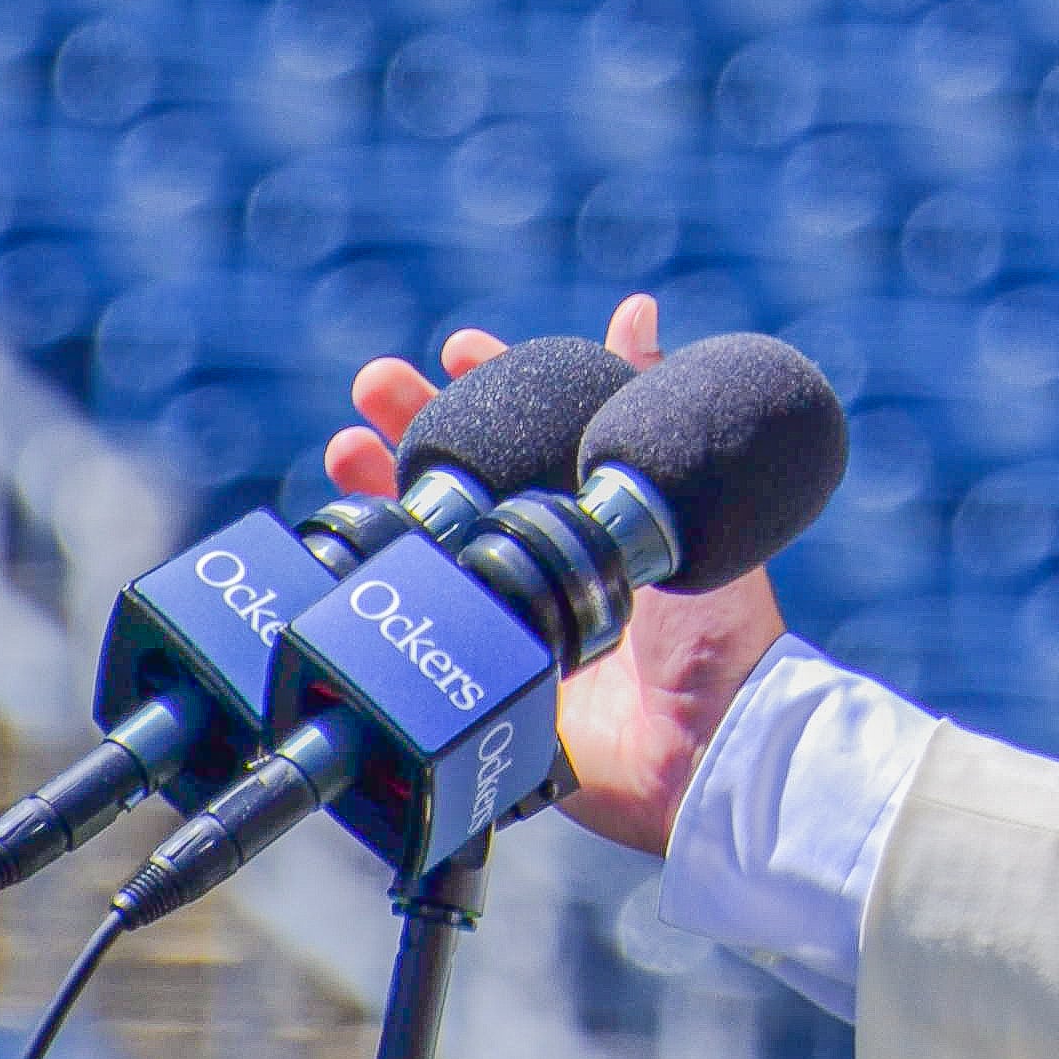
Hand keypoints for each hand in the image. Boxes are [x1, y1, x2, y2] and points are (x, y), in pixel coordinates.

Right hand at [326, 293, 789, 859]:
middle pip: (463, 473)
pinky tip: (342, 546)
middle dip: (413, 424)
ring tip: (343, 448)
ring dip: (380, 489)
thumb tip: (636, 308)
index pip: (533, 427)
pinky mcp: (476, 669)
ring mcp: (504, 609)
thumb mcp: (689, 501)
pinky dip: (372, 582)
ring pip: (426, 537)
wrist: (702, 750)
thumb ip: (651, 407)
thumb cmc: (716, 628)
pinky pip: (409, 621)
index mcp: (595, 509)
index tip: (455, 348)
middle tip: (372, 384)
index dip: (491, 386)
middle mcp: (544, 551)